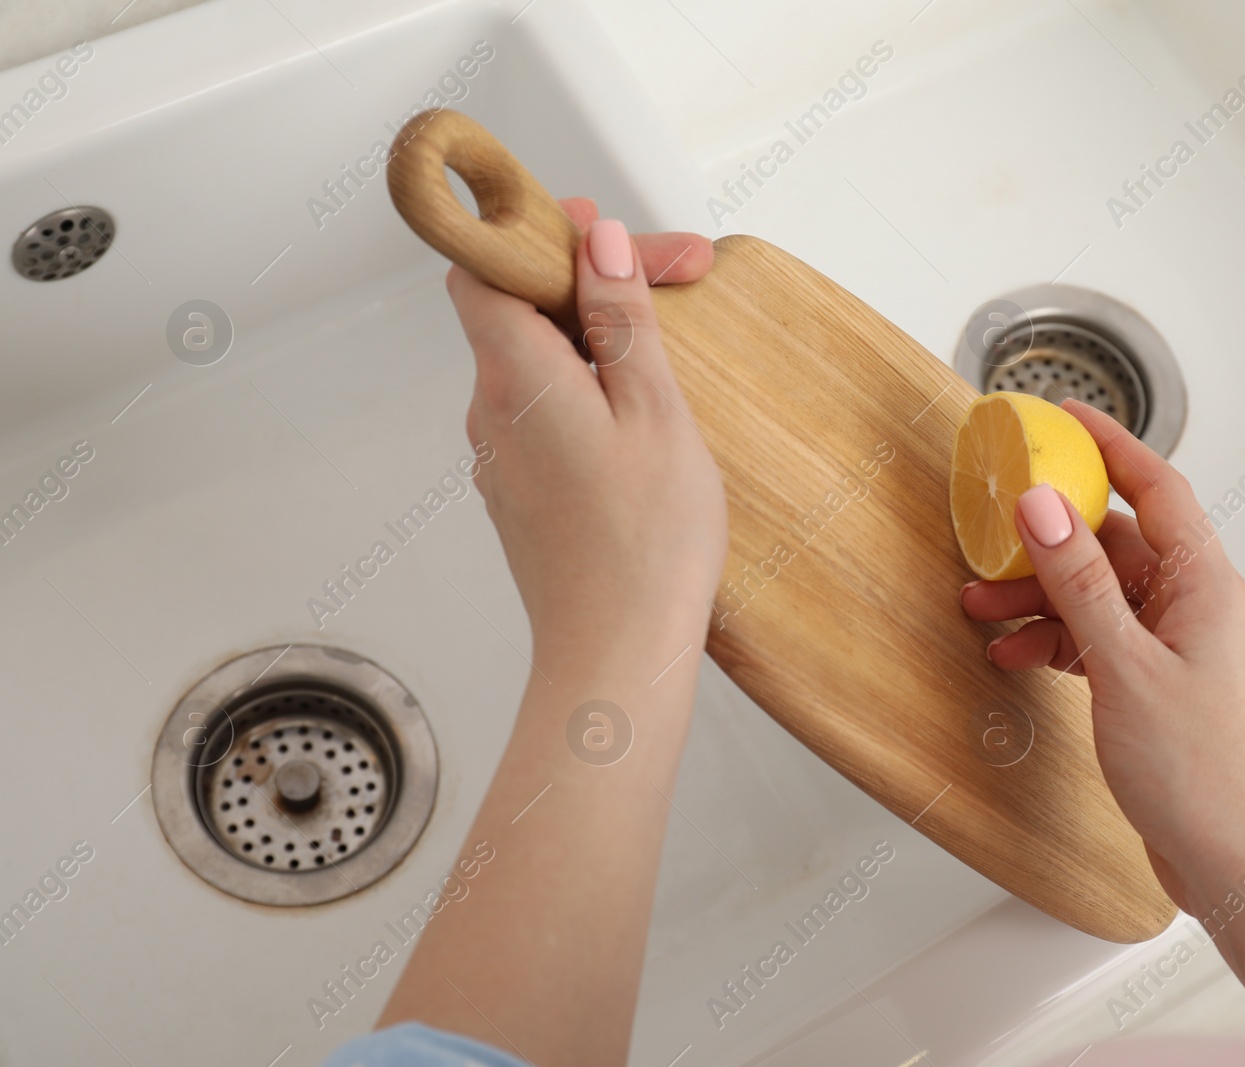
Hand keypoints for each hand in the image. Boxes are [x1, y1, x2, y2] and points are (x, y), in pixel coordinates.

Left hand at [448, 199, 724, 675]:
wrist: (616, 657)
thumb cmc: (647, 546)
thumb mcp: (656, 412)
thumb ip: (621, 320)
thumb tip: (596, 243)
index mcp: (516, 377)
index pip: (485, 267)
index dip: (537, 235)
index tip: (600, 231)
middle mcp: (490, 411)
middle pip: (516, 309)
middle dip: (588, 281)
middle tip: (674, 277)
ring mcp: (499, 457)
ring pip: (533, 362)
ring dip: (591, 337)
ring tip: (665, 349)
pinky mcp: (519, 493)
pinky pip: (541, 412)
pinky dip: (583, 389)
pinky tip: (640, 415)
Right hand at [961, 399, 1244, 909]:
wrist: (1238, 862)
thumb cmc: (1203, 773)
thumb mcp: (1124, 666)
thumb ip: (1080, 582)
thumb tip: (1044, 505)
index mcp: (1206, 585)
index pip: (1157, 487)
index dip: (1110, 444)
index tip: (1063, 414)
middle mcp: (1195, 607)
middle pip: (1115, 543)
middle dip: (1048, 539)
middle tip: (989, 531)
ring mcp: (1175, 648)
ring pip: (1099, 595)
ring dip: (1041, 596)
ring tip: (981, 605)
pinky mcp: (1155, 686)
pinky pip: (1097, 640)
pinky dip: (1055, 640)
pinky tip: (1015, 654)